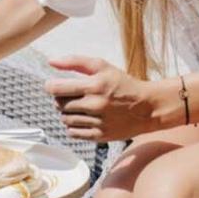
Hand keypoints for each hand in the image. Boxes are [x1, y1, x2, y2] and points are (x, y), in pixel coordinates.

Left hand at [43, 55, 178, 142]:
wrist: (147, 107)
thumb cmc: (123, 84)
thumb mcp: (102, 66)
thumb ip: (75, 62)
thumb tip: (51, 61)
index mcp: (94, 85)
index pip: (57, 89)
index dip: (50, 87)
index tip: (53, 86)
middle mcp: (95, 105)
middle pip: (60, 105)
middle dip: (61, 99)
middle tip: (72, 96)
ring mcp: (97, 122)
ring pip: (65, 119)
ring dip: (67, 113)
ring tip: (80, 107)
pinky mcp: (100, 136)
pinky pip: (73, 133)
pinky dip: (73, 127)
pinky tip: (83, 118)